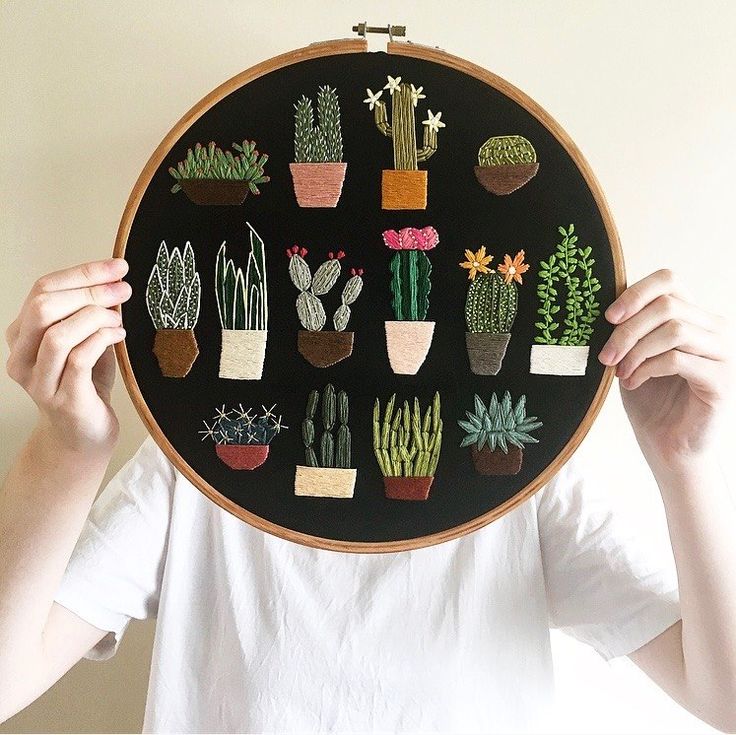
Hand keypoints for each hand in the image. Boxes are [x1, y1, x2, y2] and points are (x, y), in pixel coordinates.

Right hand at [5, 258, 130, 453]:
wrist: (83, 435)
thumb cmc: (86, 384)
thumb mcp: (86, 341)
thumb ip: (91, 313)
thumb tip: (115, 280)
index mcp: (23, 334)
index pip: (42, 289)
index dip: (82, 273)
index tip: (117, 266)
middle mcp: (22, 356)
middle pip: (44, 306)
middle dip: (89, 291)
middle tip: (123, 290)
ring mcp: (39, 380)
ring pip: (58, 333)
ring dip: (96, 317)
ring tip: (118, 320)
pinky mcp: (62, 398)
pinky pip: (79, 358)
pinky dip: (103, 340)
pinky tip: (118, 336)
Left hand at [598, 269, 731, 470]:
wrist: (666, 445)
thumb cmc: (649, 399)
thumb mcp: (632, 355)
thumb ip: (628, 328)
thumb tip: (604, 307)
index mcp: (692, 316)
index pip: (669, 281)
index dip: (635, 293)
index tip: (607, 317)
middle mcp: (713, 329)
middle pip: (666, 305)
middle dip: (627, 330)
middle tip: (605, 356)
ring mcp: (723, 353)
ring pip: (673, 330)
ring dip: (636, 351)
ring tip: (619, 372)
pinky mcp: (720, 380)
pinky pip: (677, 359)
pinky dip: (646, 369)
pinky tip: (632, 383)